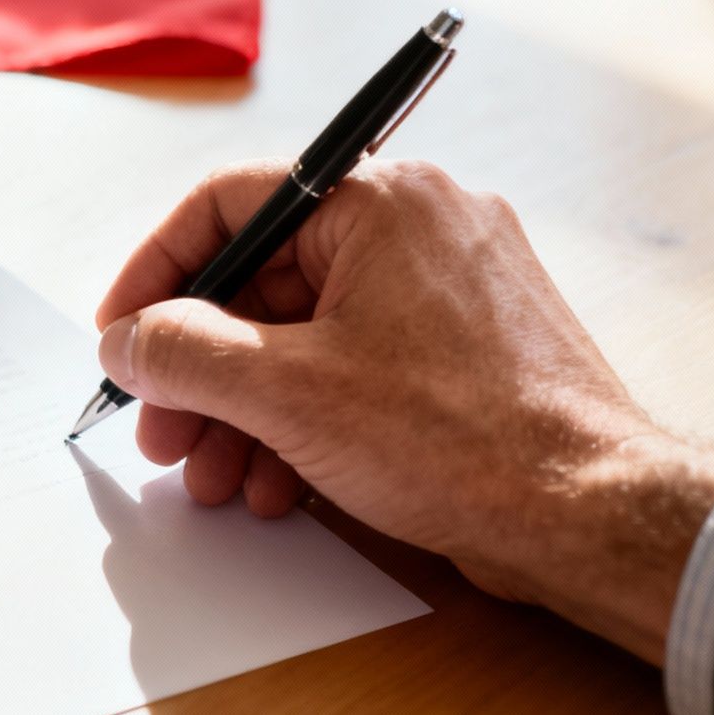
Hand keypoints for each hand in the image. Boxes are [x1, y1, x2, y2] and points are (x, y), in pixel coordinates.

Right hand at [94, 158, 713, 662]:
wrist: (593, 515)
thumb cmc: (465, 439)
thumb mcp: (283, 391)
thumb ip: (180, 352)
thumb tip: (126, 340)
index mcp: (379, 199)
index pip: (226, 207)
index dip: (154, 277)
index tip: (119, 337)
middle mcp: (419, 225)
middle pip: (261, 284)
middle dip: (200, 372)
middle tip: (162, 434)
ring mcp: (448, 287)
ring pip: (304, 336)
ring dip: (244, 411)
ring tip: (217, 478)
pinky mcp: (465, 348)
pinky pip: (354, 366)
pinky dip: (304, 422)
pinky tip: (280, 485)